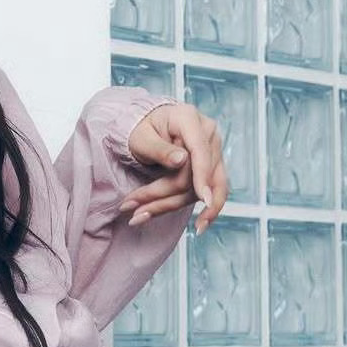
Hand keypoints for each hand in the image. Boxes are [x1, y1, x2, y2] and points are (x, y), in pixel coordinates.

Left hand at [117, 102, 227, 237]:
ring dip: (169, 206)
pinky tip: (195, 227)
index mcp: (190, 120)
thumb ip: (160, 149)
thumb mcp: (142, 137)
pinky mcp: (211, 169)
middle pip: (196, 176)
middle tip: (133, 210)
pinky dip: (186, 207)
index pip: (200, 152)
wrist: (148, 128)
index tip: (203, 198)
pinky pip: (203, 193)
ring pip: (200, 190)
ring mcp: (213, 152)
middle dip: (165, 197)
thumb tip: (182, 160)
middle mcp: (208, 134)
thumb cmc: (142, 129)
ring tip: (138, 216)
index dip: (202, 176)